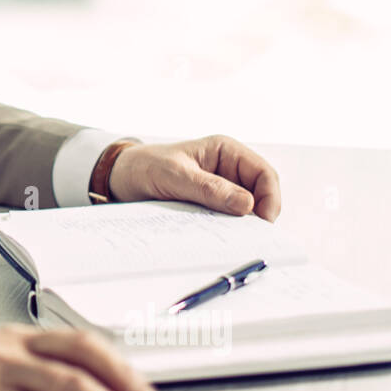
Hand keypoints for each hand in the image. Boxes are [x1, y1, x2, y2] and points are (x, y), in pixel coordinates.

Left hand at [107, 135, 281, 221]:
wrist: (121, 178)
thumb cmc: (146, 166)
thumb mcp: (175, 175)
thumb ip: (209, 188)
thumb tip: (246, 204)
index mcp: (226, 151)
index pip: (264, 174)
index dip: (270, 198)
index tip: (263, 222)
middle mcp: (228, 169)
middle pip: (260, 195)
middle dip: (258, 215)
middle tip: (249, 237)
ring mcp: (221, 188)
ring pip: (246, 211)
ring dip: (242, 225)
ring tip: (231, 239)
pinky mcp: (211, 205)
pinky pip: (227, 219)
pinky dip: (227, 230)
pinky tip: (218, 238)